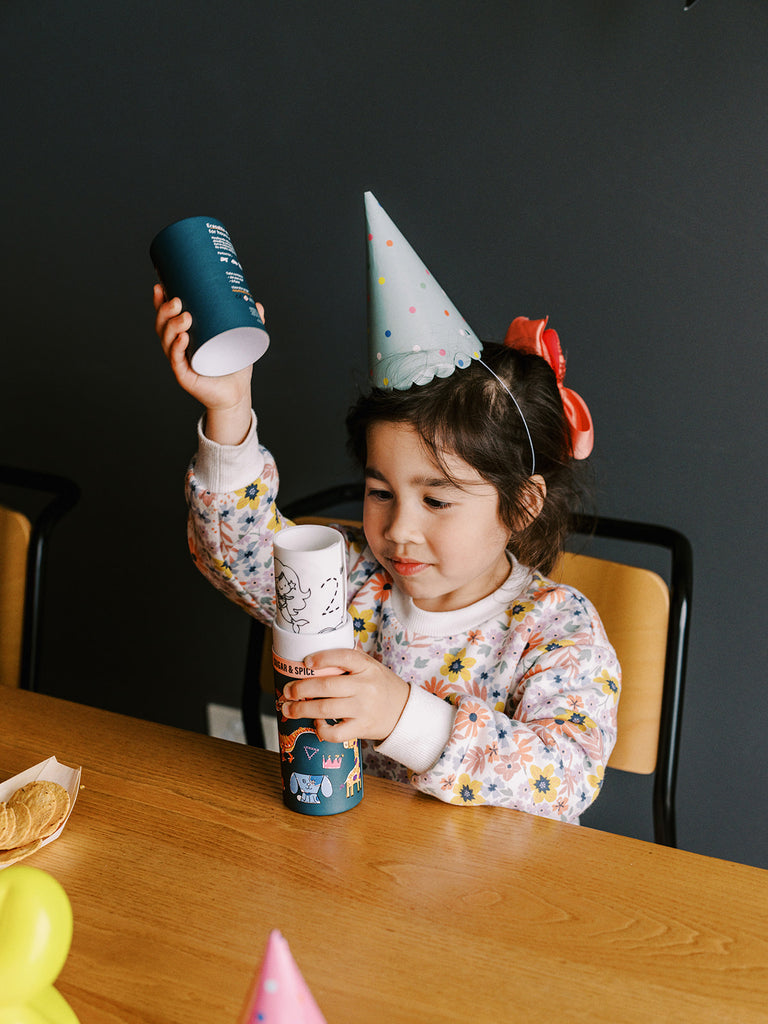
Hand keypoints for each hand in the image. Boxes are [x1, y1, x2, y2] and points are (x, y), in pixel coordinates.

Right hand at [153, 283, 258, 443]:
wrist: (236, 394)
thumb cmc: (233, 367)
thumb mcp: (240, 341)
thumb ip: (248, 323)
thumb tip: (258, 305)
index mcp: (185, 337)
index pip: (167, 317)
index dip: (161, 303)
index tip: (161, 286)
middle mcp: (178, 349)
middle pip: (163, 327)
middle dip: (166, 312)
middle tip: (178, 301)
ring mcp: (181, 363)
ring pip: (168, 342)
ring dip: (173, 327)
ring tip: (186, 317)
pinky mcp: (186, 377)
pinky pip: (177, 362)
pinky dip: (178, 349)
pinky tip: (183, 339)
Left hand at [280, 647, 409, 743]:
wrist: (404, 712)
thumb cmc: (381, 686)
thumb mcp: (371, 667)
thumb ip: (349, 661)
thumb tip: (315, 657)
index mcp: (367, 667)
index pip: (344, 657)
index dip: (322, 658)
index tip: (305, 663)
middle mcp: (365, 687)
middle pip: (326, 686)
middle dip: (300, 689)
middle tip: (287, 691)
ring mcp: (363, 709)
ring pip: (325, 709)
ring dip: (301, 709)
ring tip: (288, 709)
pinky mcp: (361, 728)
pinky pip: (335, 732)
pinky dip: (321, 729)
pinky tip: (316, 723)